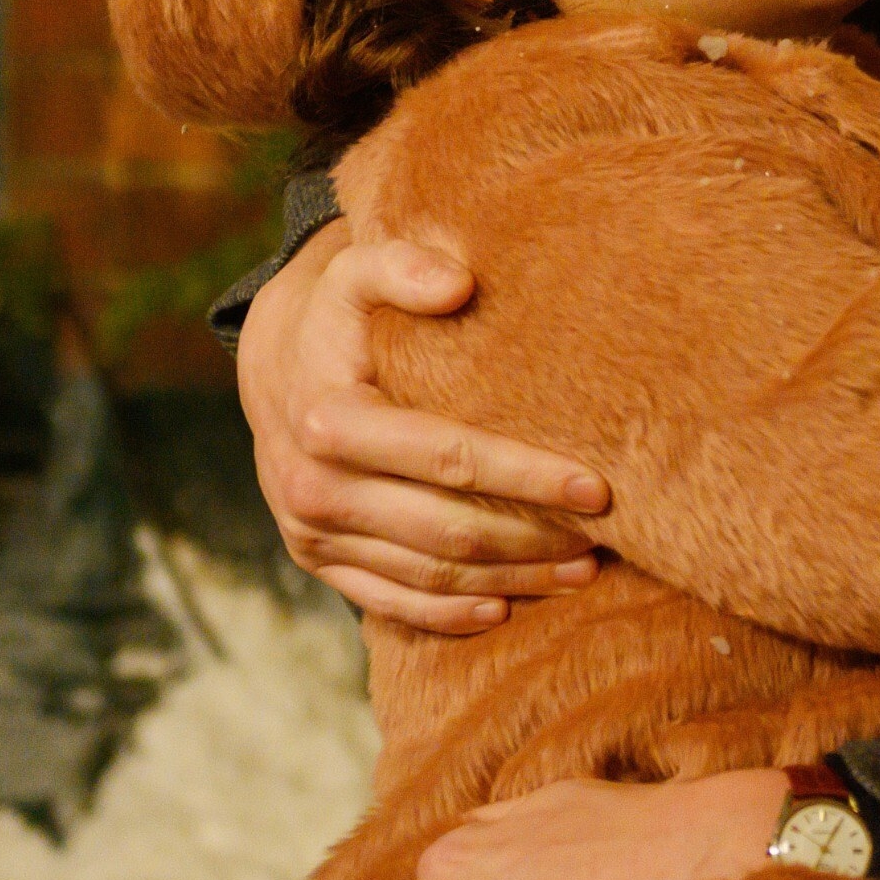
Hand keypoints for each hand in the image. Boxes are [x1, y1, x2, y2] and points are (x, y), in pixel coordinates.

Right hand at [239, 221, 609, 632]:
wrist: (273, 364)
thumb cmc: (339, 314)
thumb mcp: (356, 269)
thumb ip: (402, 265)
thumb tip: (459, 285)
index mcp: (329, 419)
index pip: (448, 458)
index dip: (527, 475)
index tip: (597, 486)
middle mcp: (313, 486)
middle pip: (447, 529)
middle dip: (533, 539)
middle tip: (605, 540)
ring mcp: (311, 532)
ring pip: (428, 574)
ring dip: (510, 579)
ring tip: (581, 572)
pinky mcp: (315, 560)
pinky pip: (389, 601)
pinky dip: (450, 614)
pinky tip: (507, 607)